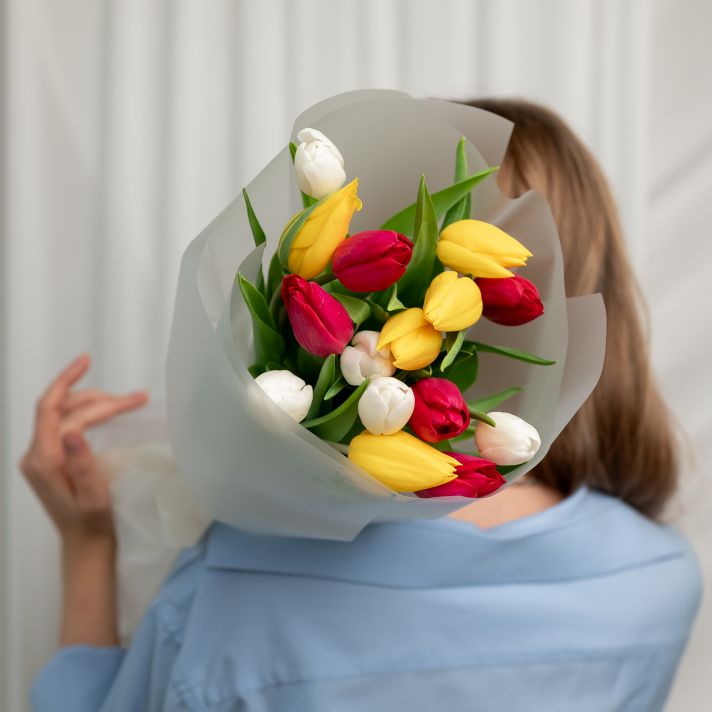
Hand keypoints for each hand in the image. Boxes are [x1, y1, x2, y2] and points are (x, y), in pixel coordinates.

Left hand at [19, 353, 148, 548]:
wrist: (85, 545)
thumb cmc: (94, 524)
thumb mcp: (93, 497)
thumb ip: (81, 463)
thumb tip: (73, 431)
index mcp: (43, 461)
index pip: (51, 409)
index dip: (68, 380)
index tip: (89, 360)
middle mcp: (35, 455)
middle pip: (60, 408)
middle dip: (96, 396)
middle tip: (134, 398)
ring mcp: (40, 456)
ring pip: (62, 413)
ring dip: (92, 402)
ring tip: (126, 403)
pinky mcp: (49, 459)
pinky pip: (64, 424)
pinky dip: (87, 412)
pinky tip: (106, 412)